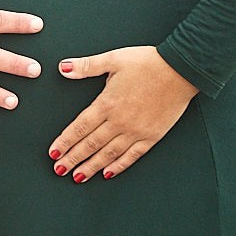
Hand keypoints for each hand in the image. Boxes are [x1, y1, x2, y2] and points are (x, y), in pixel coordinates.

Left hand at [49, 46, 197, 181]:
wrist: (182, 69)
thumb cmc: (148, 63)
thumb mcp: (114, 59)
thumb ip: (86, 66)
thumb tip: (63, 68)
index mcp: (107, 103)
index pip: (80, 127)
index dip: (65, 141)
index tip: (53, 153)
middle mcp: (120, 121)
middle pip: (91, 144)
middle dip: (72, 158)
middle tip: (59, 170)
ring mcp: (137, 131)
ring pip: (109, 154)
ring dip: (92, 166)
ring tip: (78, 177)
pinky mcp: (152, 136)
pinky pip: (132, 155)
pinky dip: (119, 165)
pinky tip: (108, 173)